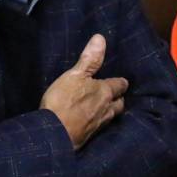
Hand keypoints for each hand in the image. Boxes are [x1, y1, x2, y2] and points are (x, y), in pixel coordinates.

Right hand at [40, 34, 128, 150]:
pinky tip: (93, 123)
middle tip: (117, 95)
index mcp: (104, 92)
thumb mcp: (74, 75)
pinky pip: (100, 128)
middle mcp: (105, 109)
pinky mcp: (89, 138)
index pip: (119, 85)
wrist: (53, 135)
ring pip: (111, 117)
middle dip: (119, 98)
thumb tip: (101, 38)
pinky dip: (99, 123)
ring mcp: (98, 126)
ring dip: (111, 111)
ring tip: (108, 108)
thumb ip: (89, 59)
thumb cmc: (63, 101)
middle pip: (119, 104)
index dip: (121, 82)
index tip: (123, 81)